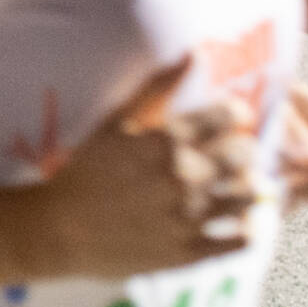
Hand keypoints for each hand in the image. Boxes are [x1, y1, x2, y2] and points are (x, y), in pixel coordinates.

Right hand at [23, 59, 262, 279]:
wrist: (59, 230)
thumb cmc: (85, 170)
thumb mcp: (113, 123)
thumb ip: (155, 89)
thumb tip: (193, 53)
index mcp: (163, 140)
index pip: (228, 116)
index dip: (236, 113)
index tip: (231, 118)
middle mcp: (181, 177)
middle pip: (245, 154)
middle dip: (244, 148)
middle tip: (234, 151)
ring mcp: (187, 217)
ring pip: (248, 196)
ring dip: (249, 186)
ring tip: (237, 184)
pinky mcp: (189, 252)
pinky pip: (241, 240)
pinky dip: (248, 228)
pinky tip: (238, 220)